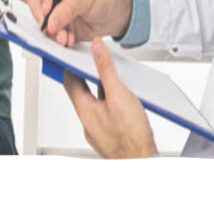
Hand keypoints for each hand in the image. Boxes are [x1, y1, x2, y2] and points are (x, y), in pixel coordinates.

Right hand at [16, 0, 131, 46]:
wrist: (114, 12)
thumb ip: (68, 9)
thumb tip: (51, 21)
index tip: (47, 8)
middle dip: (40, 11)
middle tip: (47, 24)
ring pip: (38, 10)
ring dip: (48, 26)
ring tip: (62, 36)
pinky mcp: (52, 13)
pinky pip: (46, 24)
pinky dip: (55, 34)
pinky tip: (66, 38)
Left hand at [64, 38, 157, 158]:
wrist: (144, 163)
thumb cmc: (131, 137)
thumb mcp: (119, 94)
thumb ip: (106, 69)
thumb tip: (96, 49)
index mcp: (85, 111)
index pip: (69, 82)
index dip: (69, 64)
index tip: (72, 52)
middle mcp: (88, 122)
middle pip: (80, 91)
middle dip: (84, 73)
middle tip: (90, 58)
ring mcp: (98, 130)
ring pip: (94, 102)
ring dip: (98, 87)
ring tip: (108, 74)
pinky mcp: (109, 134)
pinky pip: (104, 112)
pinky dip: (108, 100)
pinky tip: (121, 98)